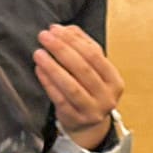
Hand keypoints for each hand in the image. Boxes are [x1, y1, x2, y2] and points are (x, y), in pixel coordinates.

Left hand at [34, 25, 123, 148]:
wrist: (88, 124)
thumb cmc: (89, 89)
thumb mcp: (92, 67)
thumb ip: (82, 45)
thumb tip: (64, 28)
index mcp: (114, 80)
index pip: (94, 55)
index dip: (73, 40)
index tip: (54, 29)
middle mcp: (107, 97)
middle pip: (83, 69)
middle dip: (61, 50)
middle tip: (44, 37)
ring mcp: (92, 111)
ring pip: (71, 86)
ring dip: (52, 67)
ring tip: (38, 53)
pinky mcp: (76, 120)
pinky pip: (60, 99)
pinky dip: (48, 83)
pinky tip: (39, 70)